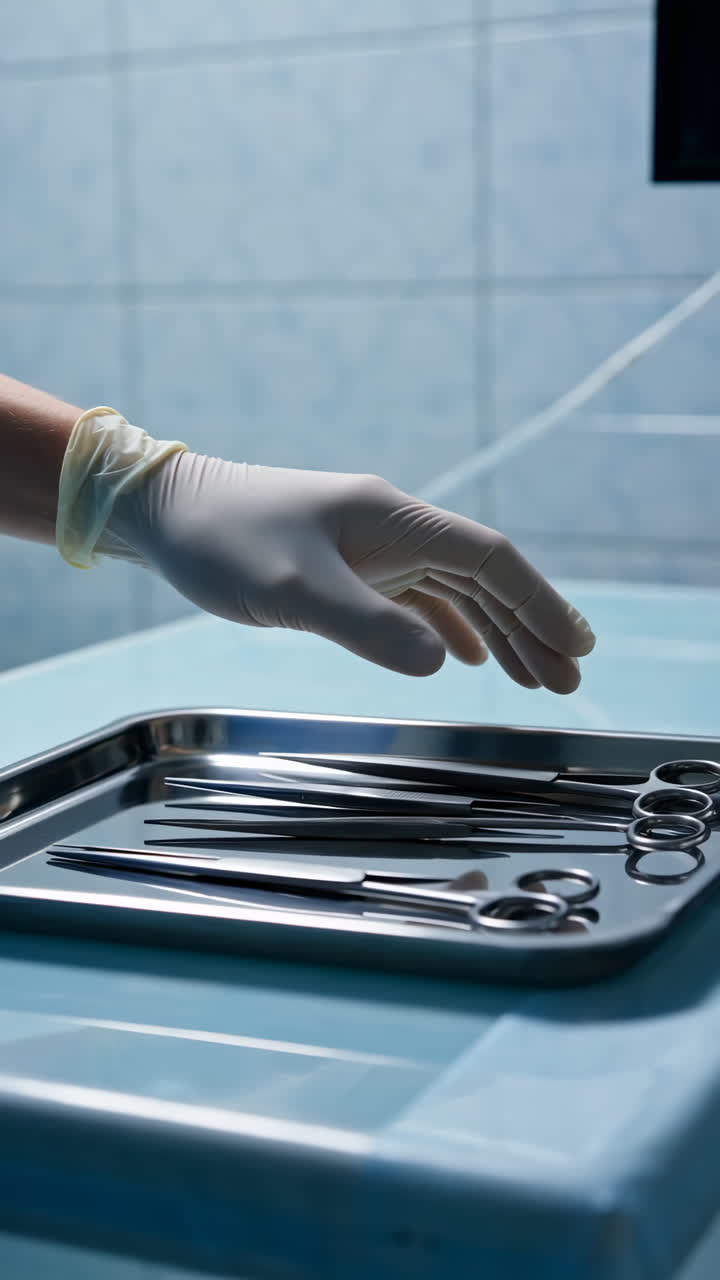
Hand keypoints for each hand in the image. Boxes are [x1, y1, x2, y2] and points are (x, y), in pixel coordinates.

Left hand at [107, 453, 594, 690]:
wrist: (167, 513)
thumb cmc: (225, 542)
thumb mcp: (294, 589)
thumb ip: (368, 627)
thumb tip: (443, 665)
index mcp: (393, 518)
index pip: (489, 558)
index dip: (539, 602)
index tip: (578, 645)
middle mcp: (393, 527)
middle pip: (484, 575)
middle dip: (532, 625)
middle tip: (572, 677)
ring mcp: (373, 546)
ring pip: (456, 589)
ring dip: (498, 632)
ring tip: (537, 677)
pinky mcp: (350, 565)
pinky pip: (419, 597)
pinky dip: (451, 627)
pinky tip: (465, 658)